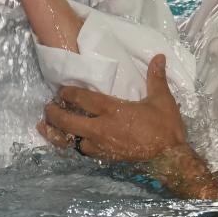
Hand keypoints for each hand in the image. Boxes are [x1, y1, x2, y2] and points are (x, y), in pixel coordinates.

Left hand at [39, 54, 187, 160]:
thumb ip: (156, 78)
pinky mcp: (106, 157)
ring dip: (59, 133)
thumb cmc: (165, 129)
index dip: (68, 93)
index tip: (61, 90)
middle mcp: (102, 129)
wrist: (170, 160)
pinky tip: (70, 142)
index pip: (82, 99)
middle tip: (47, 108)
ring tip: (48, 127)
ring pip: (72, 140)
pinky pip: (83, 151)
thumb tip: (159, 57)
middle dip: (54, 114)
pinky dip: (74, 145)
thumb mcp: (162, 100)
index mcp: (112, 110)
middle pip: (69, 122)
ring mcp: (102, 146)